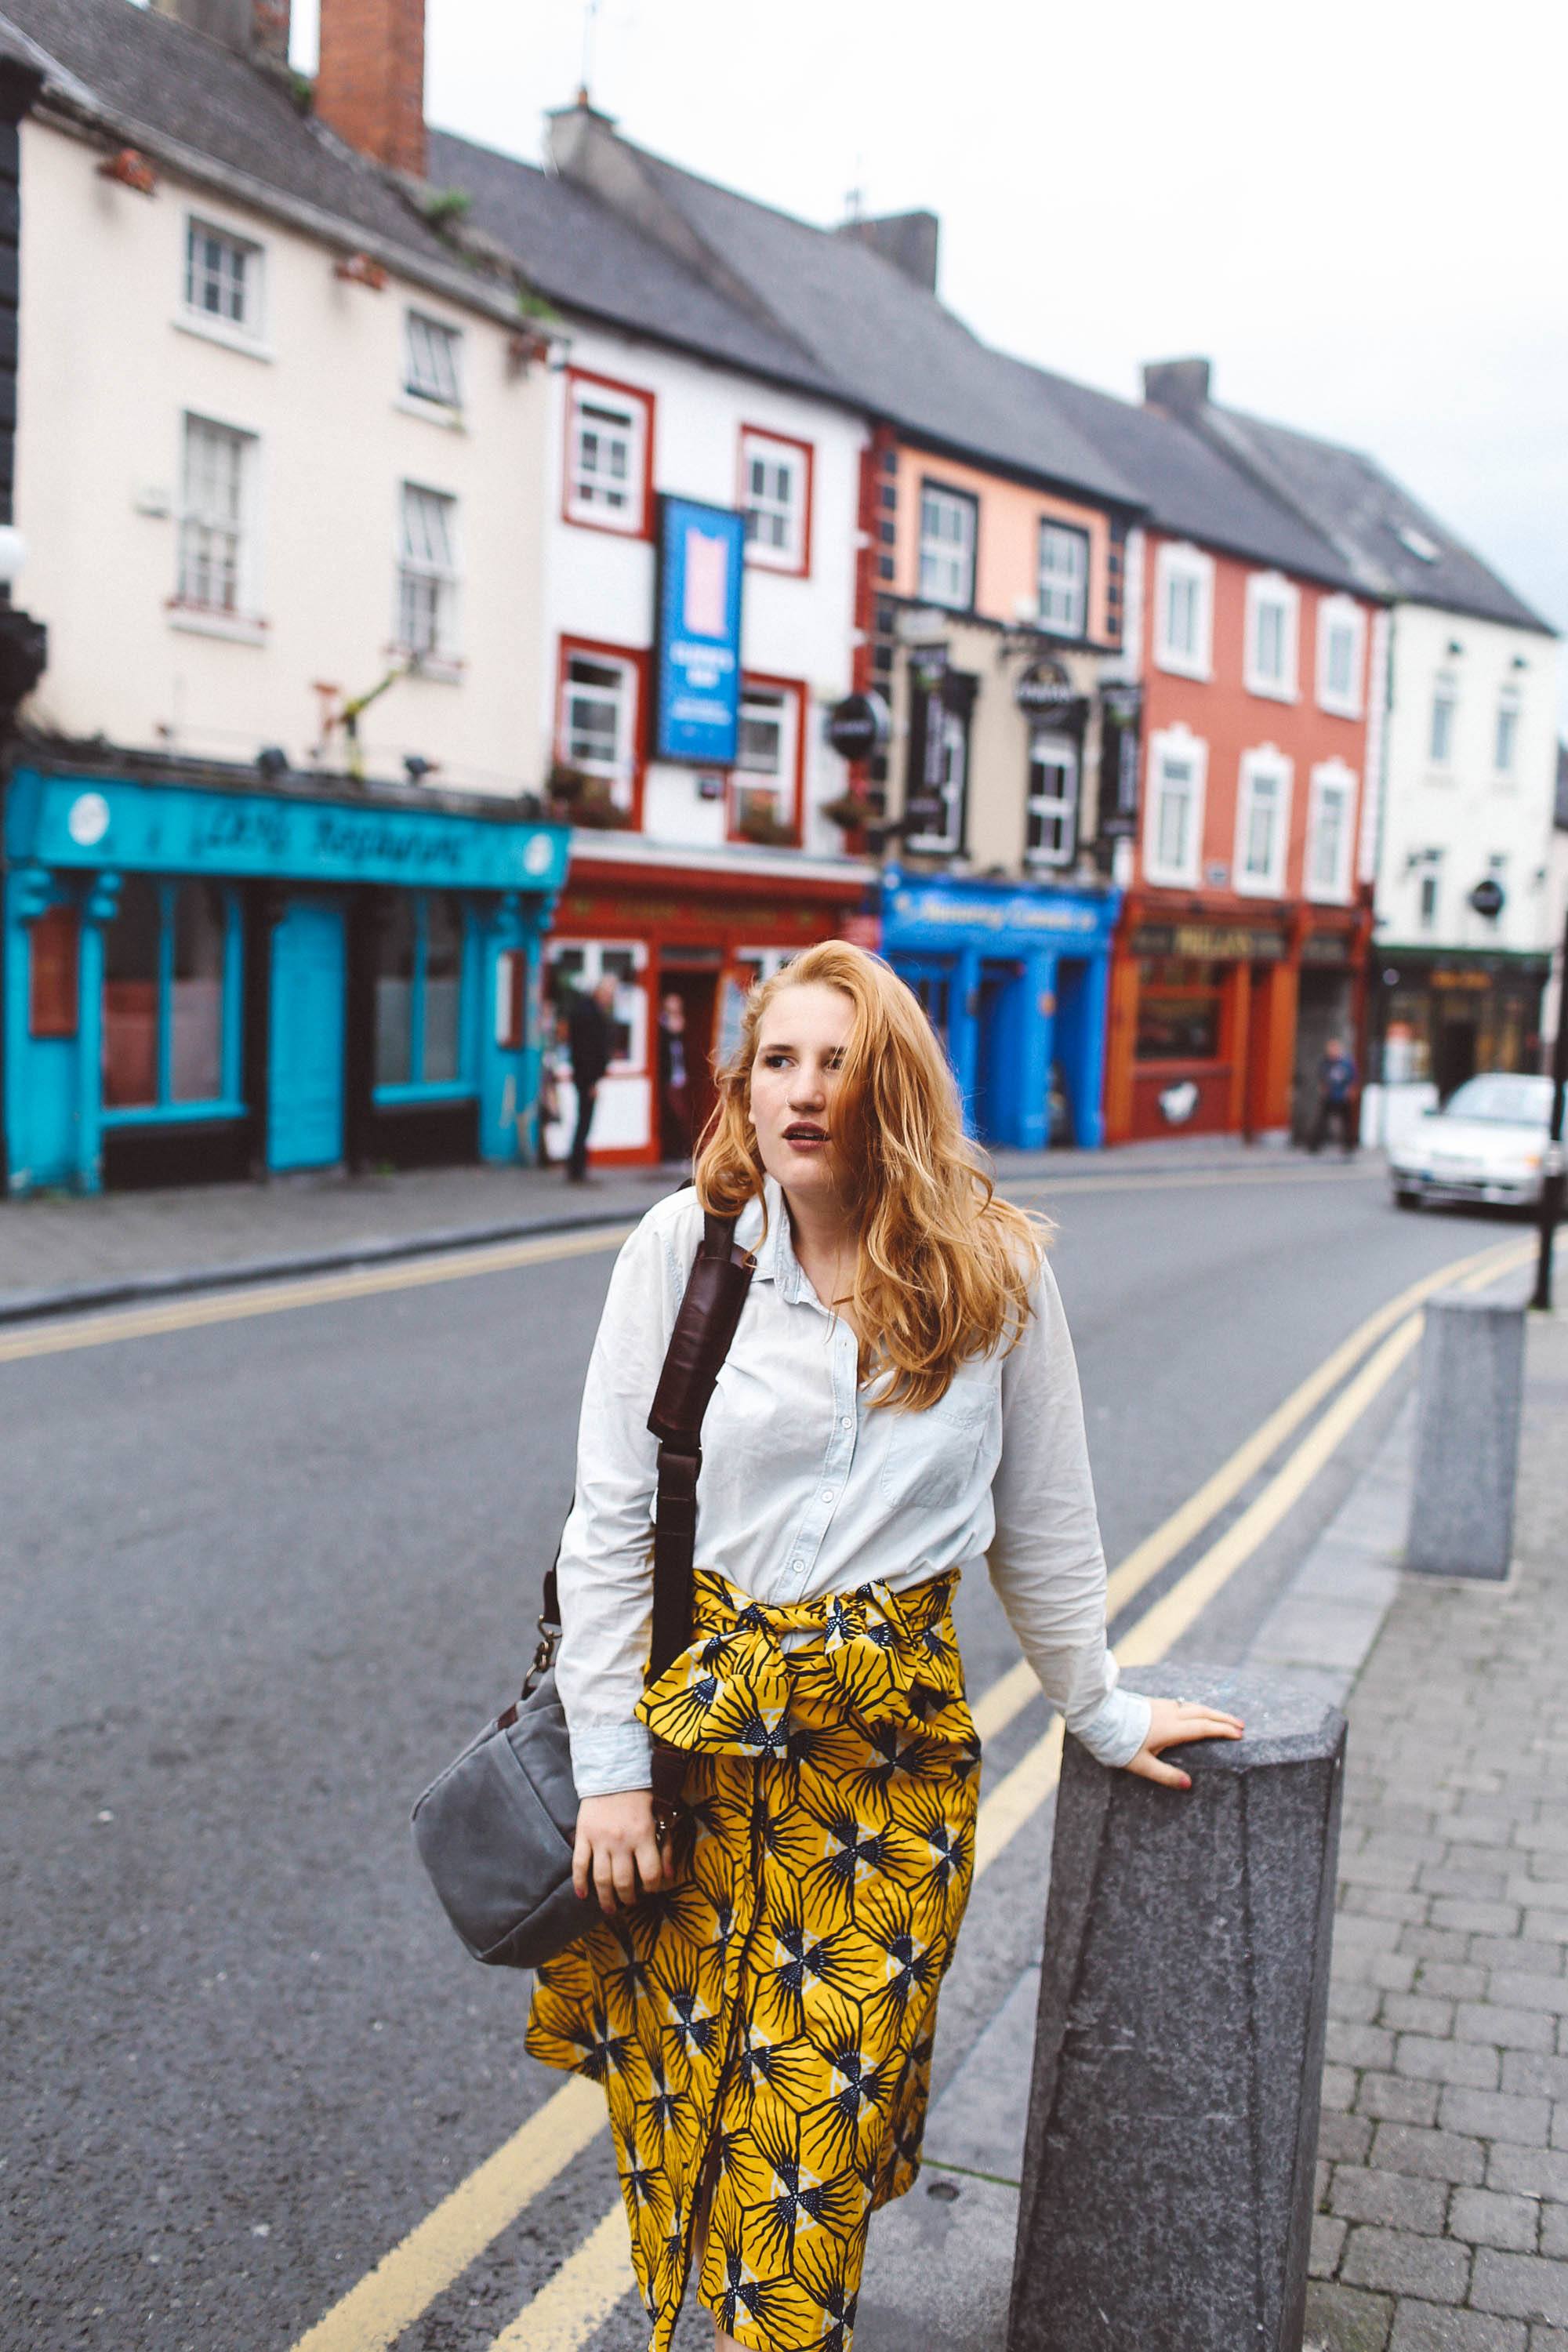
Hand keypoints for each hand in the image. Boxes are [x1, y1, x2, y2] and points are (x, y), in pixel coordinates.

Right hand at [572, 1789, 672, 1915]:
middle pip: (624, 1882)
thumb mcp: (661, 1817)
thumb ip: (665, 1846)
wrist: (613, 1773)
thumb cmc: (641, 1797)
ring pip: (601, 1879)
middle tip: (630, 1902)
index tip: (651, 1889)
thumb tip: (669, 1876)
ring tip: (610, 1908)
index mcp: (643, 1835)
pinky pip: (579, 1864)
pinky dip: (579, 1882)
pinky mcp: (583, 1836)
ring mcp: (599, 1840)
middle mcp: (621, 1841)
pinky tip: (583, 1895)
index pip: (650, 1873)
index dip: (653, 1887)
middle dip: (628, 1898)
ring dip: (606, 1898)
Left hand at [1123, 1696, 1244, 1789]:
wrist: (1100, 1716)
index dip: (1223, 1730)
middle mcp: (1171, 1714)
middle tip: (1241, 1725)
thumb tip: (1188, 1784)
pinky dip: (1198, 1708)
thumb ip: (1164, 1775)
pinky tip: (1197, 1712)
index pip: (1204, 1727)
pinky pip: (1184, 1704)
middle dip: (1224, 1718)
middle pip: (1204, 1713)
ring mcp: (1163, 1706)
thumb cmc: (1119, 1743)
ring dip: (1212, 1711)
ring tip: (1224, 1718)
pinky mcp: (1156, 1703)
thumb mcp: (1140, 1764)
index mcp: (1171, 1729)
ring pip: (1194, 1706)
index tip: (1239, 1734)